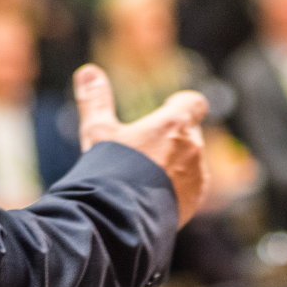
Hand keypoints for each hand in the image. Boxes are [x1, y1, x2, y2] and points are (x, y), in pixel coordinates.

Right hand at [73, 64, 208, 225]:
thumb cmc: (111, 168)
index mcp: (174, 124)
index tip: (167, 107)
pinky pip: (188, 185)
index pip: (194, 101)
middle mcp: (192, 147)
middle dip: (171, 135)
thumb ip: (96, 99)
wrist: (121, 216)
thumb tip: (89, 70)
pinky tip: (149, 192)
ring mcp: (196, 176)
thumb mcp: (97, 130)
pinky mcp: (194, 201)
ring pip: (190, 159)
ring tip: (143, 172)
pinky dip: (174, 185)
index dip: (182, 103)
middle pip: (189, 131)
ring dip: (174, 161)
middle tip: (143, 145)